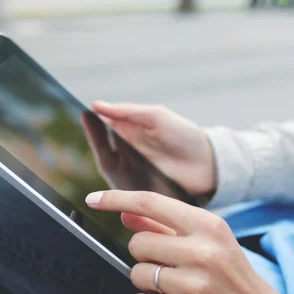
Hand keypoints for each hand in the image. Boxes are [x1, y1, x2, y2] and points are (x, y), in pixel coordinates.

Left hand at [86, 190, 293, 293]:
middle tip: (171, 268)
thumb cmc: (235, 280)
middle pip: (138, 243)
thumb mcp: (211, 243)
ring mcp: (194, 287)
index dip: (117, 199)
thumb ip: (167, 226)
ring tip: (177, 289)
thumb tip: (127, 213)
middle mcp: (202, 252)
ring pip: (136, 274)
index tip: (94, 199)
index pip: (151, 202)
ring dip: (148, 283)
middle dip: (146, 257)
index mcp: (210, 227)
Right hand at [92, 101, 216, 195]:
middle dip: (95, 138)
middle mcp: (128, 152)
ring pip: (108, 166)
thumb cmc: (184, 135)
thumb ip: (127, 112)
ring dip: (103, 157)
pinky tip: (112, 167)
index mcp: (130, 132)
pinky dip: (112, 178)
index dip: (93, 123)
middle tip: (88, 126)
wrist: (209, 163)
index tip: (85, 113)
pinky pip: (120, 185)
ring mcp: (132, 171)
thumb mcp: (156, 117)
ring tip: (101, 145)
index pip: (104, 128)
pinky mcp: (138, 189)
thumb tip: (96, 104)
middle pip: (102, 148)